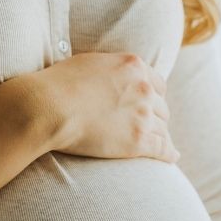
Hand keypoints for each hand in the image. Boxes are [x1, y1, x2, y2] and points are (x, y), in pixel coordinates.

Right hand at [36, 52, 178, 162]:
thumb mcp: (91, 63)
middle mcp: (144, 89)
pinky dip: (168, 154)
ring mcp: (142, 115)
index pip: (157, 84)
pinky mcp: (137, 141)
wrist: (48, 107)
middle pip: (161, 107)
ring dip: (160, 136)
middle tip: (148, 126)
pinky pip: (162, 149)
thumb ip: (111, 69)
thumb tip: (113, 75)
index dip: (154, 96)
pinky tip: (172, 157)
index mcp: (134, 66)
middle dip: (156, 116)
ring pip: (163, 128)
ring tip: (160, 144)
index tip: (150, 105)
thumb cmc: (59, 84)